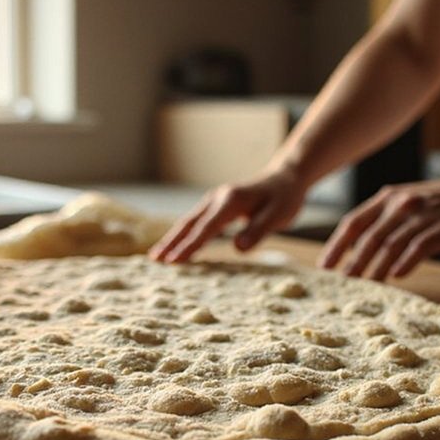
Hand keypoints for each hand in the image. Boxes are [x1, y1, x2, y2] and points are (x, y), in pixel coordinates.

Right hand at [150, 171, 307, 262]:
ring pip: (188, 222)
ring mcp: (214, 201)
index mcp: (231, 201)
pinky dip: (182, 234)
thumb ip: (258, 230)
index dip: (190, 246)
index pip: (207, 228)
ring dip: (172, 239)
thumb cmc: (284, 198)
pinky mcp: (215, 206)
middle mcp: (218, 198)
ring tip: (156, 256)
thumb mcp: (279, 215)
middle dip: (171, 242)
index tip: (174, 261)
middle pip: (189, 223)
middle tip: (154, 259)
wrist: (284, 179)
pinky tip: (174, 245)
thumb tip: (238, 248)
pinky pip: (195, 222)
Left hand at [319, 171, 439, 279]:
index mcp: (388, 198)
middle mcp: (401, 204)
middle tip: (341, 283)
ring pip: (390, 245)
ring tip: (365, 286)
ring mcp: (421, 216)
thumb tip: (360, 250)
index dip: (336, 245)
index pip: (353, 222)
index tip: (323, 266)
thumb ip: (385, 221)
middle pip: (368, 237)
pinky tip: (396, 276)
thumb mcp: (410, 202)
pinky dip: (405, 262)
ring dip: (375, 268)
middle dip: (352, 262)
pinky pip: (418, 247)